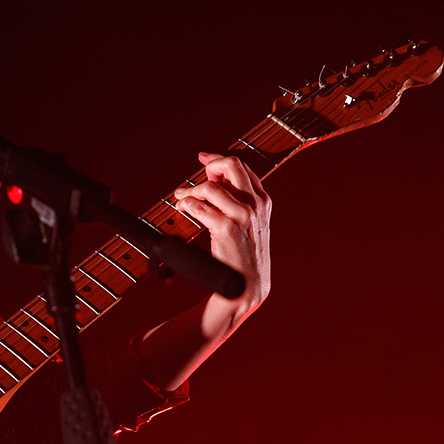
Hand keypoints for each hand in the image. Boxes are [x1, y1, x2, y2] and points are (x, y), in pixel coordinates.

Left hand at [171, 152, 271, 312]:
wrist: (246, 285)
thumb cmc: (243, 256)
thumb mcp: (250, 224)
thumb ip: (238, 202)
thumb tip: (214, 181)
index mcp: (262, 201)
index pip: (242, 167)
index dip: (219, 160)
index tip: (203, 158)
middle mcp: (255, 205)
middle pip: (231, 165)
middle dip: (209, 166)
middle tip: (194, 177)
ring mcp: (242, 216)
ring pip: (211, 187)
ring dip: (191, 190)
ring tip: (181, 198)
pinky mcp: (226, 229)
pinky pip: (200, 208)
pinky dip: (186, 205)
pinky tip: (182, 208)